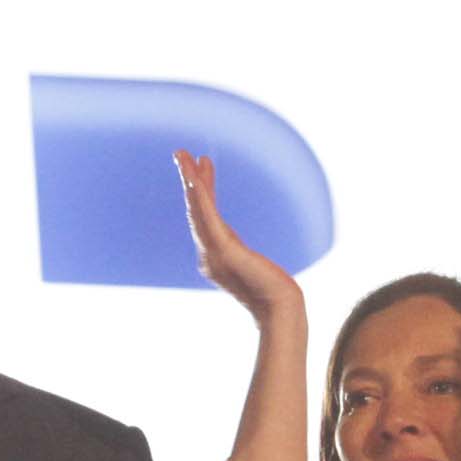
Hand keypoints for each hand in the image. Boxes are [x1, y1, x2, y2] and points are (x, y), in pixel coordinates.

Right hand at [174, 151, 304, 328]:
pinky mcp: (224, 251)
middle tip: (180, 152)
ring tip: (184, 157)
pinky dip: (200, 200)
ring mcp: (213, 253)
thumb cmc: (273, 294)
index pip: (204, 215)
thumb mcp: (254, 268)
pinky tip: (195, 182)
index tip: (203, 164)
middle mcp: (208, 253)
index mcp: (214, 255)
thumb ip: (242, 258)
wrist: (279, 309)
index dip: (201, 189)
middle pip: (196, 209)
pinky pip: (208, 220)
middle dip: (189, 179)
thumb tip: (243, 256)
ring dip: (190, 182)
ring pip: (198, 210)